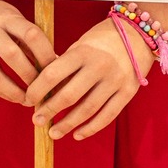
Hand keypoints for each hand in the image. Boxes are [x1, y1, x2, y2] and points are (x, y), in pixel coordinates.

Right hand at [0, 0, 54, 103]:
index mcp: (5, 17)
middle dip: (30, 77)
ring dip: (13, 92)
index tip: (55, 70)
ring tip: (26, 100)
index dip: (46, 55)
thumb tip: (55, 65)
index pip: (31, 35)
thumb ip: (30, 40)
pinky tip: (11, 96)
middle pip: (12, 56)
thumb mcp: (14, 19)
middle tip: (42, 91)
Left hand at [26, 16, 153, 141]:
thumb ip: (65, 66)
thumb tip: (43, 92)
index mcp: (83, 51)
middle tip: (36, 121)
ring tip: (53, 133)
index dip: (37, 90)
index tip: (28, 100)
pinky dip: (91, 128)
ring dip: (67, 124)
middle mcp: (99, 66)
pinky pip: (107, 115)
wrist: (139, 33)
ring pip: (88, 109)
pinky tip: (77, 134)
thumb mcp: (81, 45)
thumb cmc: (102, 40)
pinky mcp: (128, 92)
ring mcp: (116, 80)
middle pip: (69, 95)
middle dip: (49, 111)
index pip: (53, 74)